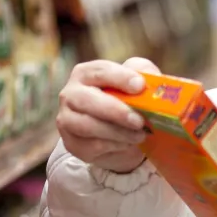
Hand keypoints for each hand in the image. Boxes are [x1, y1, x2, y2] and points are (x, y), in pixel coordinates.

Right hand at [56, 57, 159, 173]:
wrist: (124, 136)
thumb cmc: (130, 103)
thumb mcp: (140, 84)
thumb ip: (144, 72)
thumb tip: (149, 76)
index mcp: (86, 74)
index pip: (99, 71)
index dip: (120, 77)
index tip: (140, 86)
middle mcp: (71, 94)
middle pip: (87, 99)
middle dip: (116, 111)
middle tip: (139, 121)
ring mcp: (67, 120)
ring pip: (87, 125)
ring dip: (118, 132)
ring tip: (140, 135)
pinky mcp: (73, 144)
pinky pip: (92, 146)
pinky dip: (115, 146)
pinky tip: (128, 143)